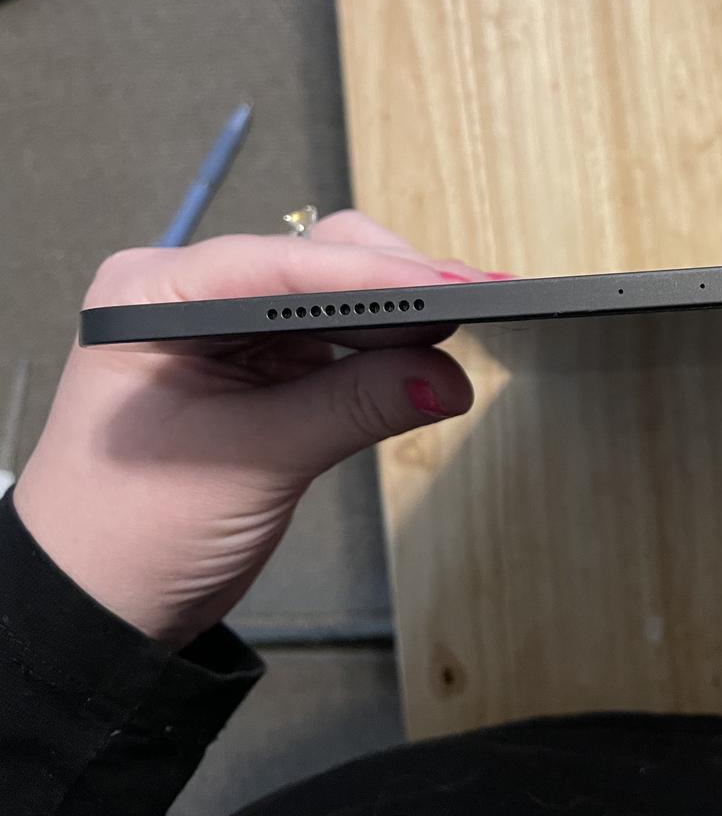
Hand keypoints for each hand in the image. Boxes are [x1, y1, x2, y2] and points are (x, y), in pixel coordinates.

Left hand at [15, 211, 494, 648]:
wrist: (100, 608)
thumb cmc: (127, 537)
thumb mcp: (252, 463)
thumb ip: (354, 407)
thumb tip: (446, 376)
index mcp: (152, 297)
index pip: (278, 264)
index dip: (371, 275)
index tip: (449, 286)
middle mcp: (189, 295)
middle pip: (316, 259)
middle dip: (396, 281)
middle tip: (475, 301)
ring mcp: (229, 328)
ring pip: (338, 291)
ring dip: (402, 311)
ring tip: (468, 327)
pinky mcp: (263, 364)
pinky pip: (340, 337)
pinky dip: (389, 346)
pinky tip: (431, 357)